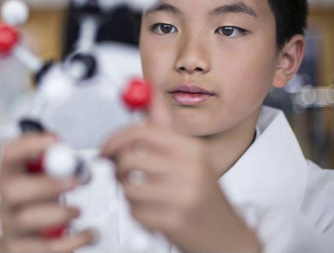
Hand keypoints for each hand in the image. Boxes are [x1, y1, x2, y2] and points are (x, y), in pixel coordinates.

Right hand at [0, 133, 94, 252]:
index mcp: (11, 175)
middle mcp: (6, 201)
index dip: (28, 145)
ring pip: (27, 220)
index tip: (54, 140)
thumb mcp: (43, 177)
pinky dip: (73, 241)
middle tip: (76, 181)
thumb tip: (61, 144)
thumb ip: (52, 160)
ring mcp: (11, 227)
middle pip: (13, 191)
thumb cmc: (39, 200)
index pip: (9, 154)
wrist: (23, 238)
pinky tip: (87, 233)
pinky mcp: (21, 250)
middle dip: (46, 184)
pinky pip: (46, 248)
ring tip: (78, 211)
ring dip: (59, 213)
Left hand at [101, 92, 260, 252]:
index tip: (106, 148)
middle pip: (130, 157)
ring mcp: (183, 196)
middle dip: (117, 168)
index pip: (144, 131)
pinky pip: (135, 212)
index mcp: (192, 150)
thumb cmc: (204, 197)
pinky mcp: (174, 221)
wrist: (227, 238)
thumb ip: (164, 130)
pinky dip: (137, 214)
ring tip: (144, 197)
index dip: (117, 137)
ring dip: (128, 194)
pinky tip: (154, 214)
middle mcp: (190, 169)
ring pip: (128, 187)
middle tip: (121, 174)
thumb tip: (147, 95)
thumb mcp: (190, 160)